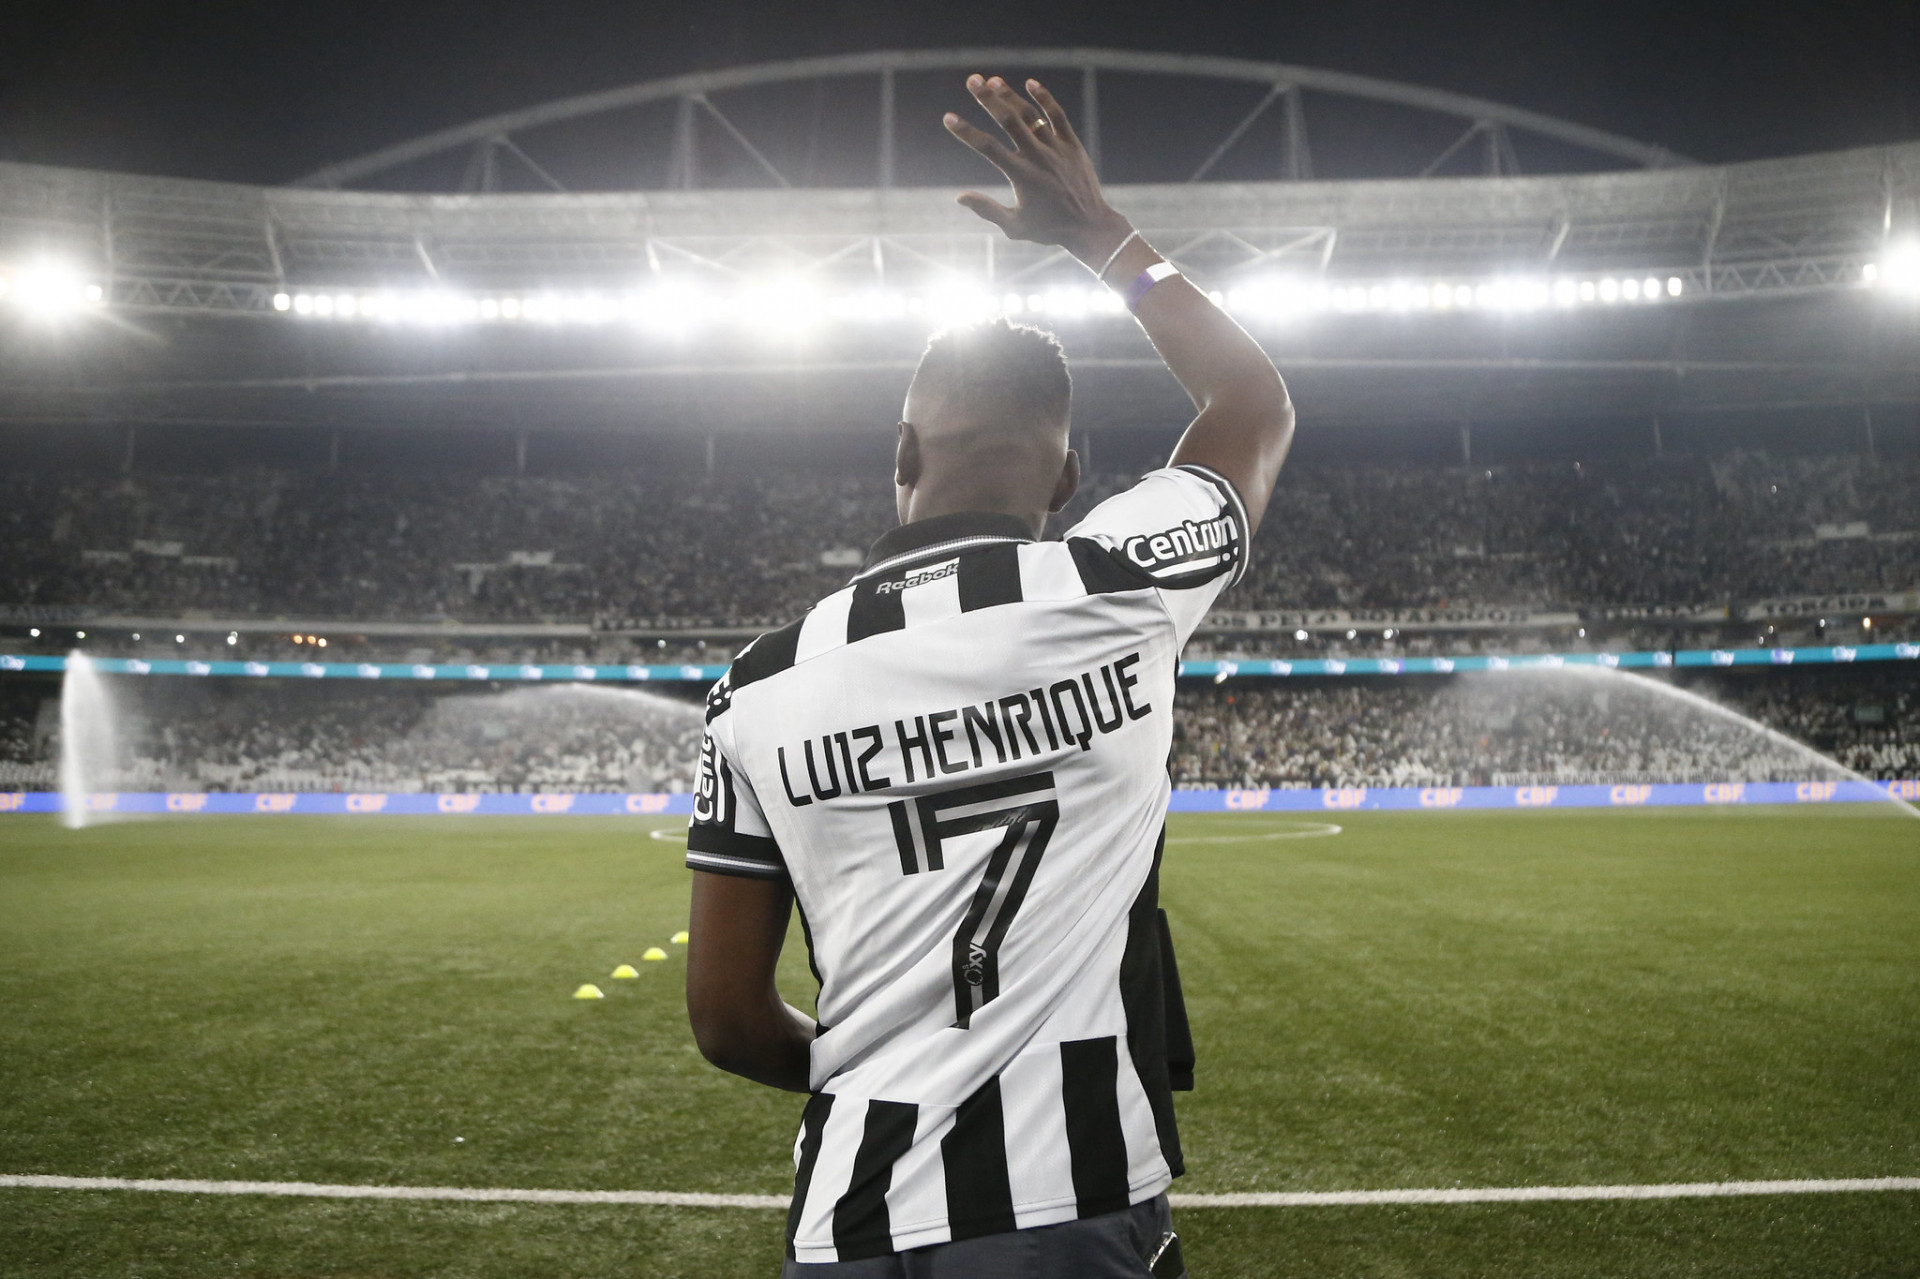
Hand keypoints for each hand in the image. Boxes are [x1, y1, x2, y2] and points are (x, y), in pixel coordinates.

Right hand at [944, 75, 1133, 268]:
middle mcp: (1037, 158)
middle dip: (988, 98)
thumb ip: (987, 209)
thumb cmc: (1049, 229)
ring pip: (1031, 115)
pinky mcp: (1072, 145)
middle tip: (972, 80)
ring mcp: (1056, 149)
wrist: (1089, 226)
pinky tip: (1030, 83)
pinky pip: (1058, 116)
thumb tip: (959, 196)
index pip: (987, 148)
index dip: (966, 131)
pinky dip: (1045, 98)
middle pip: (1009, 121)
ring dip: (1011, 95)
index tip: (948, 117)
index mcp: (1021, 176)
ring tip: (992, 80)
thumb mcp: (1015, 226)